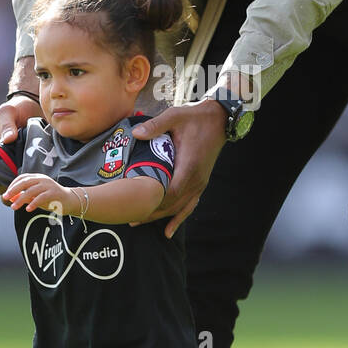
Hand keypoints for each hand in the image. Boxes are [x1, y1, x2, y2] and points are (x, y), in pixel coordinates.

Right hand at [0, 92, 37, 195]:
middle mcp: (10, 159)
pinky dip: (43, 172)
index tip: (10, 185)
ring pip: (25, 179)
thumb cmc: (16, 108)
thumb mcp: (7, 113)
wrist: (32, 103)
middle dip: (17, 189)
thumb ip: (7, 125)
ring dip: (31, 182)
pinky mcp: (37, 156)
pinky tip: (51, 173)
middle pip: (9, 181)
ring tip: (40, 182)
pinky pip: (39, 169)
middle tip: (28, 189)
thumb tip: (9, 139)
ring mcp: (23, 158)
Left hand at [2, 174, 69, 213]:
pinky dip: (33, 203)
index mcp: (38, 177)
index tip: (6, 194)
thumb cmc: (51, 199)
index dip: (13, 185)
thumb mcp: (36, 197)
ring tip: (14, 207)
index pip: (22, 177)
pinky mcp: (54, 193)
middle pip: (25, 182)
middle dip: (14, 190)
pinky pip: (41, 197)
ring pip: (32, 190)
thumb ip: (25, 197)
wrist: (70, 201)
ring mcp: (49, 185)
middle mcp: (42, 179)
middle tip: (6, 197)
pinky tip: (28, 209)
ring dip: (21, 199)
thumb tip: (11, 199)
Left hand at [130, 101, 227, 236]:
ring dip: (161, 217)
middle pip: (173, 205)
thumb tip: (136, 133)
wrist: (218, 120)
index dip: (155, 202)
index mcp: (189, 165)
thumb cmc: (195, 118)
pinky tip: (168, 231)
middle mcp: (196, 179)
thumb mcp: (174, 116)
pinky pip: (189, 206)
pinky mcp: (200, 183)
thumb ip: (155, 126)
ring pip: (180, 208)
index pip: (171, 192)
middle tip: (129, 218)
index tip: (135, 206)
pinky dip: (178, 219)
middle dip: (152, 213)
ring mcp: (200, 183)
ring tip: (139, 222)